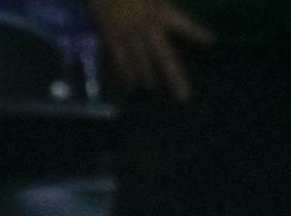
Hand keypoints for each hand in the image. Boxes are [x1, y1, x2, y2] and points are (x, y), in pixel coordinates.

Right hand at [92, 0, 212, 97]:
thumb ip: (162, 4)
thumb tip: (171, 10)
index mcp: (161, 11)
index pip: (184, 24)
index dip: (197, 32)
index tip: (212, 40)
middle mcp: (148, 28)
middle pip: (164, 58)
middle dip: (175, 78)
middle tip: (183, 97)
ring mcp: (130, 36)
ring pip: (142, 63)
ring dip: (147, 77)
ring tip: (150, 88)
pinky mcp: (113, 38)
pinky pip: (120, 61)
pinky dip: (125, 74)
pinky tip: (129, 86)